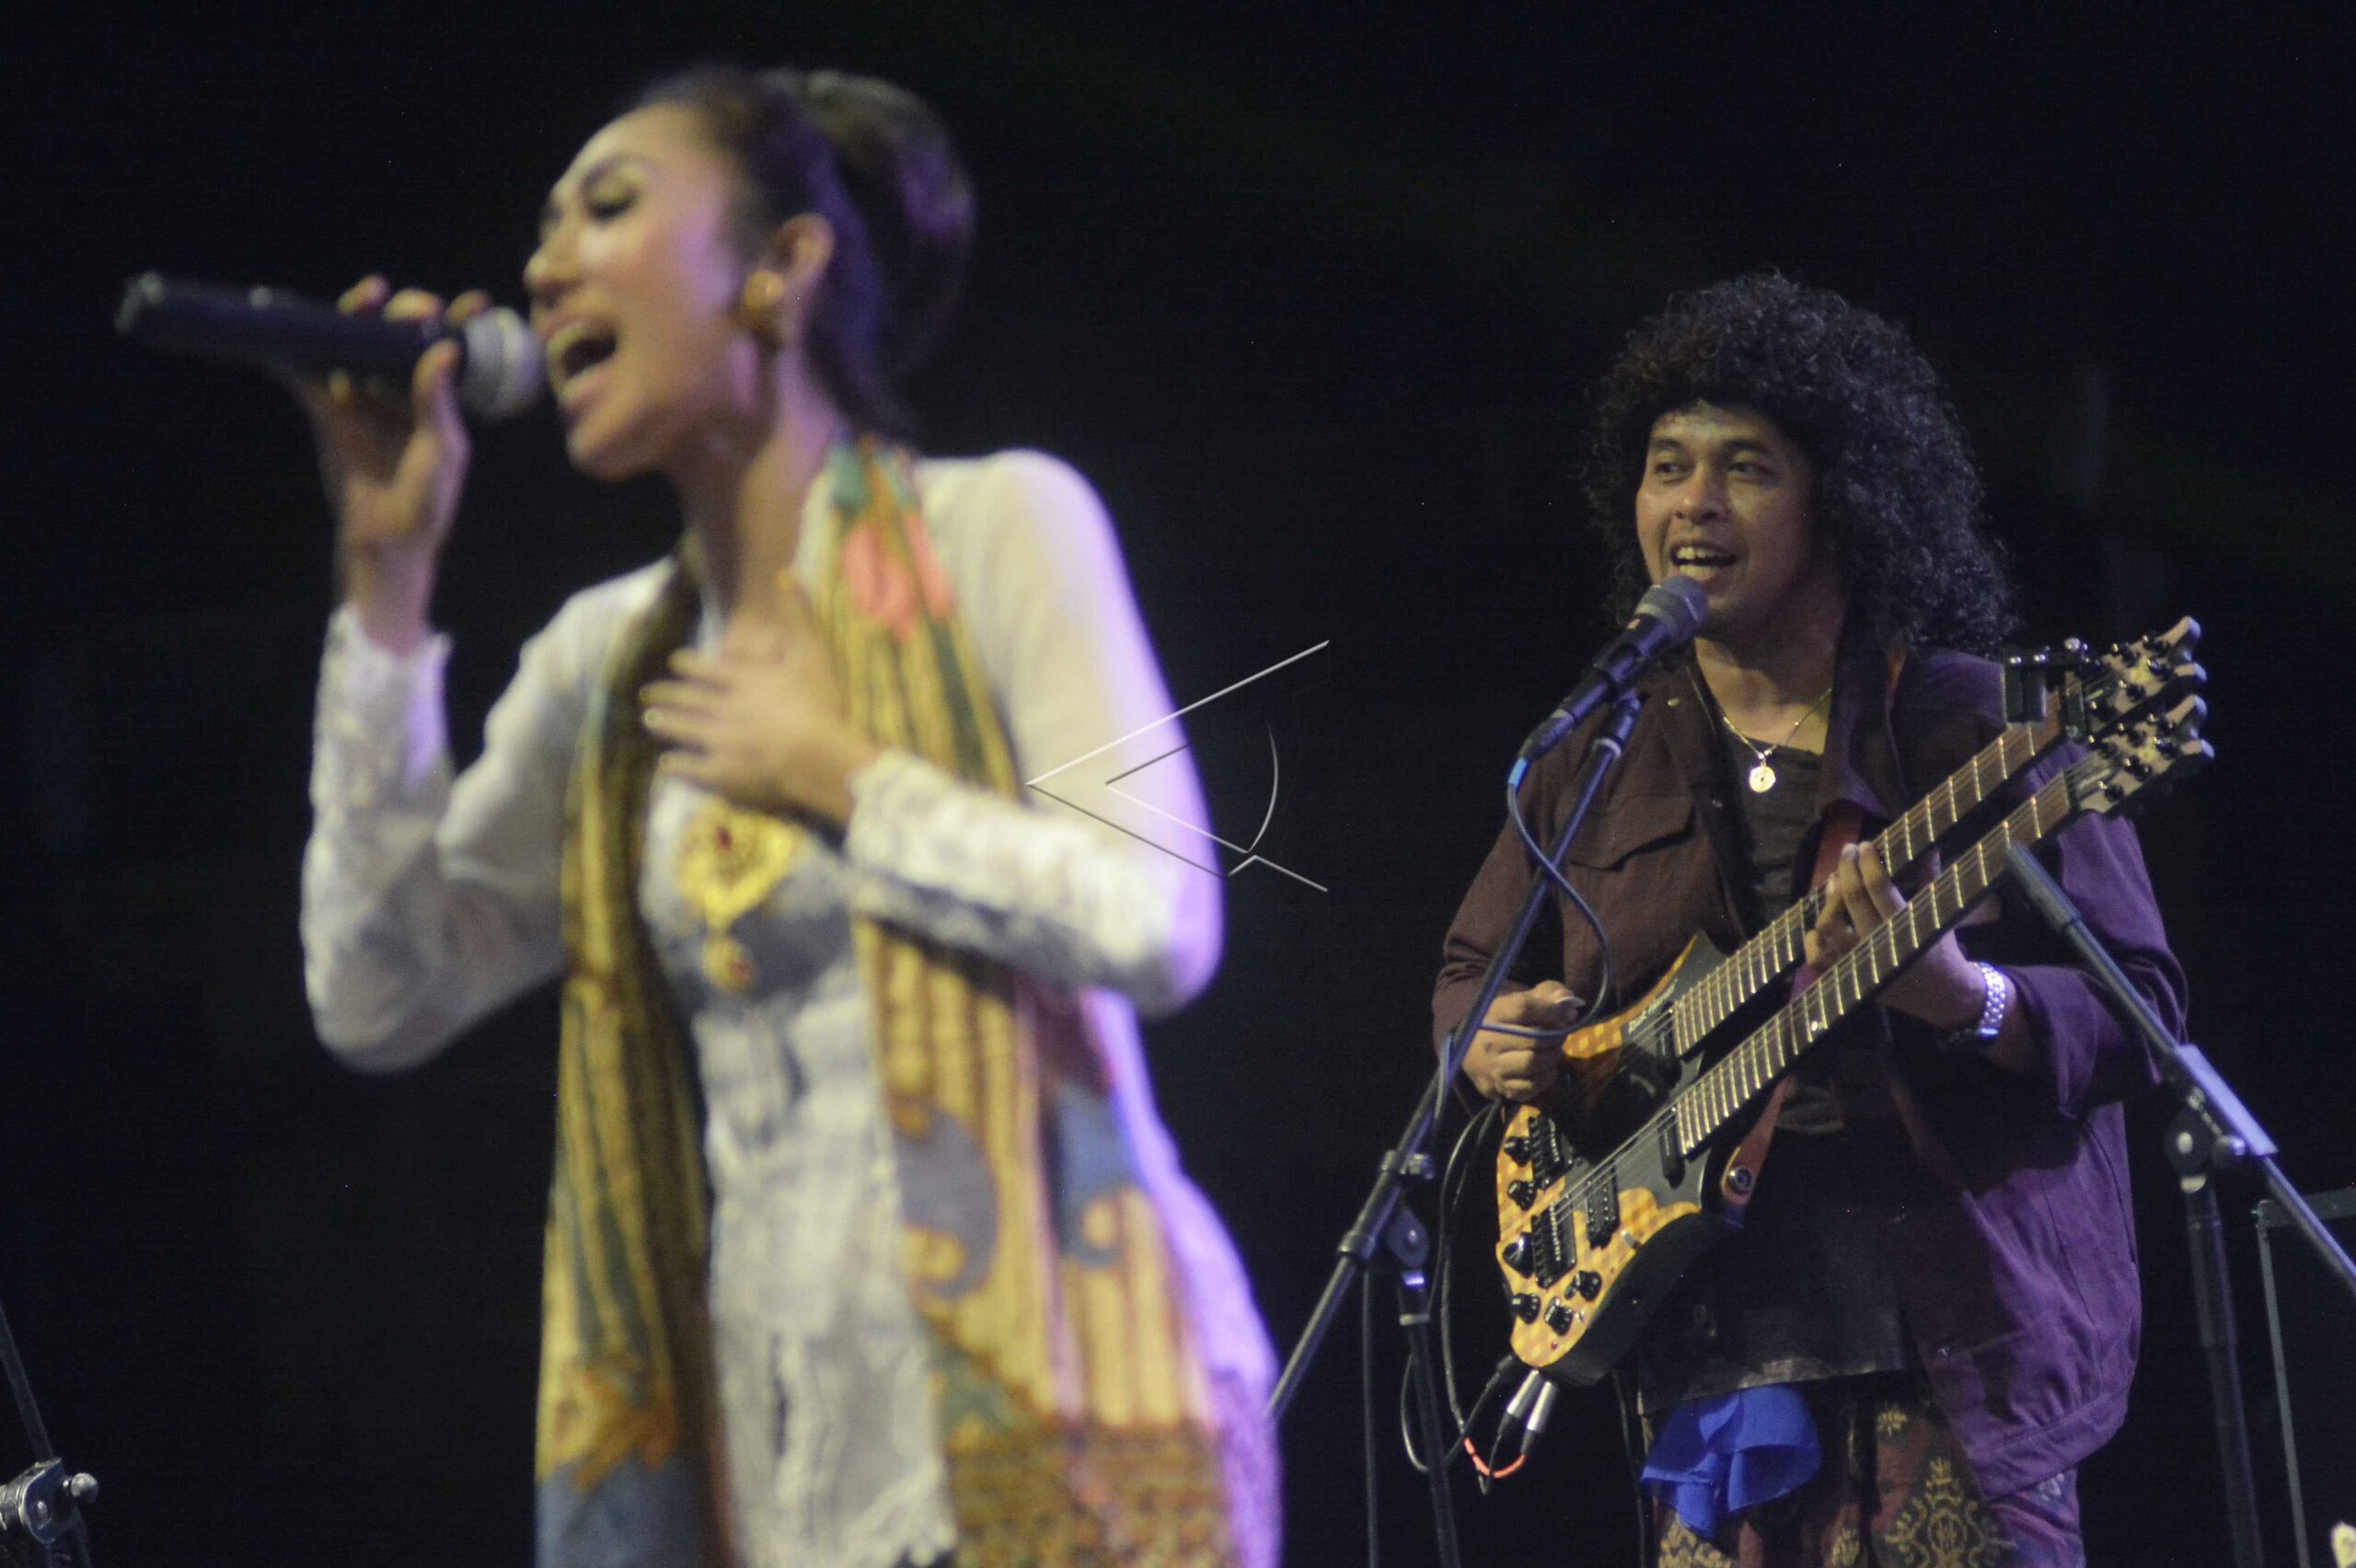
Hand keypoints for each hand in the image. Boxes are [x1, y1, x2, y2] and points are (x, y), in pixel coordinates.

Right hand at [293, 276, 488, 652]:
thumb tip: (446, 349)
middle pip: (400, 333)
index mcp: (439, 396)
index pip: (452, 347)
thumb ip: (438, 401)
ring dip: (360, 314)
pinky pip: (309, 373)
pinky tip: (296, 327)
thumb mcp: (443, 449)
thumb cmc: (428, 498)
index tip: (477, 302)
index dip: (462, 320)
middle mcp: (401, 387)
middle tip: (417, 309)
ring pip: (357, 341)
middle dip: (410, 311)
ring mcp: (363, 394)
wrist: (387, 538)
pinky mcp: (327, 408)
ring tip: (371, 294)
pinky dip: (297, 350)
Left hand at [640, 574, 880, 825]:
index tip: (674, 662)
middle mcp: (724, 709)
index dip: (689, 666)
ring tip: (649, 721)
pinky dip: (677, 766)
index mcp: (743, 682)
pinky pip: (692, 768)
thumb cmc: (818, 705)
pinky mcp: (723, 774)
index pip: (708, 670)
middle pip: (689, 700)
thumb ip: (797, 615)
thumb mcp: (812, 652)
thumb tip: (784, 573)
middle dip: (667, 695)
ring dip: (665, 725)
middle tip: (646, 693)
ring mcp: (719, 743)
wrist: (815, 756)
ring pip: (684, 731)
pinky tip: (666, 765)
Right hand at [1460, 981, 1583, 1102]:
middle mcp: (1491, 1041)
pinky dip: (1547, 1076)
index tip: (1568, 1014)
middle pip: (1533, 1038)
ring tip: (1554, 1050)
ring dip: (1552, 1056)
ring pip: (1533, 1063)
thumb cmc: (1511, 1021)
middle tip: (1561, 1034)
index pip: (1523, 1008)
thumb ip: (1550, 993)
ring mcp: (1496, 1067)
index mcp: (1495, 1013)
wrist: (1479, 1052)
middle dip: (1556, 1036)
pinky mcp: (1504, 1088)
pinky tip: (1546, 1067)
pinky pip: (1534, 1085)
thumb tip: (1569, 1002)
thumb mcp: (1527, 999)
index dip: (1551, 1011)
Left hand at [1804, 841, 1984, 1031]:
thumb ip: (1930, 879)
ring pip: (1828, 925)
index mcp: (1903, 926)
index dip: (1867, 863)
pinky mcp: (1846, 976)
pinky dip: (1813, 939)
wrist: (1941, 995)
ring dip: (1828, 899)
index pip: (1878, 887)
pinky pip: (1816, 958)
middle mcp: (1877, 943)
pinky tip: (1820, 924)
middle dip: (1846, 868)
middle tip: (1847, 850)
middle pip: (1851, 899)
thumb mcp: (1938, 915)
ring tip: (1834, 881)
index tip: (1864, 845)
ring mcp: (1857, 961)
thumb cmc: (1940, 950)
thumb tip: (1929, 846)